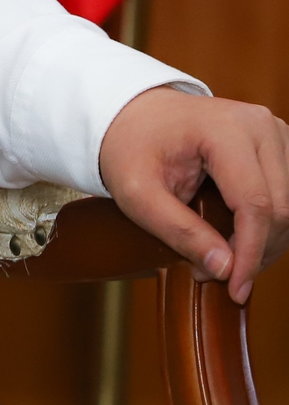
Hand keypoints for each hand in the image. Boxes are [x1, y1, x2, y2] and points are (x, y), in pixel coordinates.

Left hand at [101, 85, 288, 303]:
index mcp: (225, 129)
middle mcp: (260, 126)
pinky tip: (241, 240)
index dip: (250, 253)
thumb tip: (225, 268)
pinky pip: (288, 200)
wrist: (134, 115)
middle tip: (216, 274)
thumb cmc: (131, 147)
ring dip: (266, 243)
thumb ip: (179, 230)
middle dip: (255, 252)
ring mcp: (275, 134)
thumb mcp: (137, 192)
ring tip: (224, 257)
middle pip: (281, 210)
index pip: (256, 204)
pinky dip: (269, 228)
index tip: (235, 289)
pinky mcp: (280, 148)